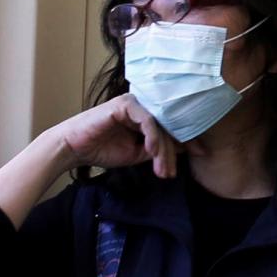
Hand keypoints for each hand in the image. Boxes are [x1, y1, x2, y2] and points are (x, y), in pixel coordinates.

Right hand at [52, 94, 180, 180]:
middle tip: (171, 173)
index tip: (202, 154)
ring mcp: (135, 103)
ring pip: (160, 126)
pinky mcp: (125, 104)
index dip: (188, 141)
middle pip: (168, 128)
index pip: (173, 127)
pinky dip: (152, 136)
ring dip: (162, 150)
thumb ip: (158, 149)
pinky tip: (151, 151)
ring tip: (161, 169)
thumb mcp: (137, 153)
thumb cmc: (103, 150)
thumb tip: (185, 148)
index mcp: (148, 116)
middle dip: (172, 153)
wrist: (74, 149)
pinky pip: (147, 121)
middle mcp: (144, 106)